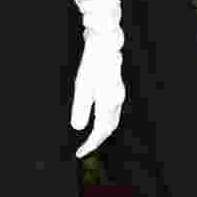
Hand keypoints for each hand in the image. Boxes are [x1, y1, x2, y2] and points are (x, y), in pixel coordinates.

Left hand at [71, 40, 124, 157]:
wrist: (105, 43)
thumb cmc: (92, 64)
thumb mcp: (82, 86)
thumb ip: (81, 107)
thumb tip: (78, 128)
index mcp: (109, 103)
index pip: (100, 131)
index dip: (90, 144)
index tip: (79, 153)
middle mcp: (117, 101)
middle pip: (109, 128)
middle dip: (97, 140)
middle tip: (84, 149)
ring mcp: (118, 95)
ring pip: (112, 120)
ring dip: (101, 132)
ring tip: (90, 139)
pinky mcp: (116, 89)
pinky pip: (112, 112)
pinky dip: (104, 121)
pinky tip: (96, 120)